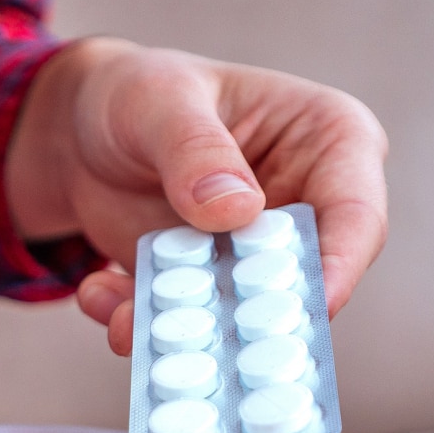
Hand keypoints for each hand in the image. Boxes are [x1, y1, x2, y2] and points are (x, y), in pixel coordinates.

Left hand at [3, 38, 388, 353]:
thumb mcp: (160, 102)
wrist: (78, 133)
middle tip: (208, 338)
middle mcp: (301, 208)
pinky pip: (180, 320)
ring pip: (236, 315)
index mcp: (329, 143)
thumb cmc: (138, 94)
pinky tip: (97, 293)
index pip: (355, 213)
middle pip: (302, 281)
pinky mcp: (202, 288)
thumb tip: (238, 210)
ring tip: (125, 323)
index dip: (340, 265)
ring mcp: (249, 257)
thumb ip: (196, 151)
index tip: (312, 307)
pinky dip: (136, 320)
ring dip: (184, 329)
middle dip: (256, 321)